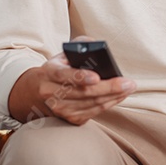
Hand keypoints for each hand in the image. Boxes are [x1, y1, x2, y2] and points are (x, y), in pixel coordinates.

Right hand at [8, 49, 136, 125]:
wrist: (37, 91)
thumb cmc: (58, 68)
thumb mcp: (64, 53)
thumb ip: (81, 45)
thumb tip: (97, 46)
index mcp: (49, 72)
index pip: (63, 75)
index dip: (80, 77)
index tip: (96, 77)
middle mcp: (51, 93)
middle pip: (83, 93)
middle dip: (109, 88)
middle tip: (128, 83)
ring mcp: (59, 108)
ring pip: (91, 104)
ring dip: (113, 97)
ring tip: (128, 88)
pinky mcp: (68, 118)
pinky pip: (93, 113)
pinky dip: (109, 104)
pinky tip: (119, 96)